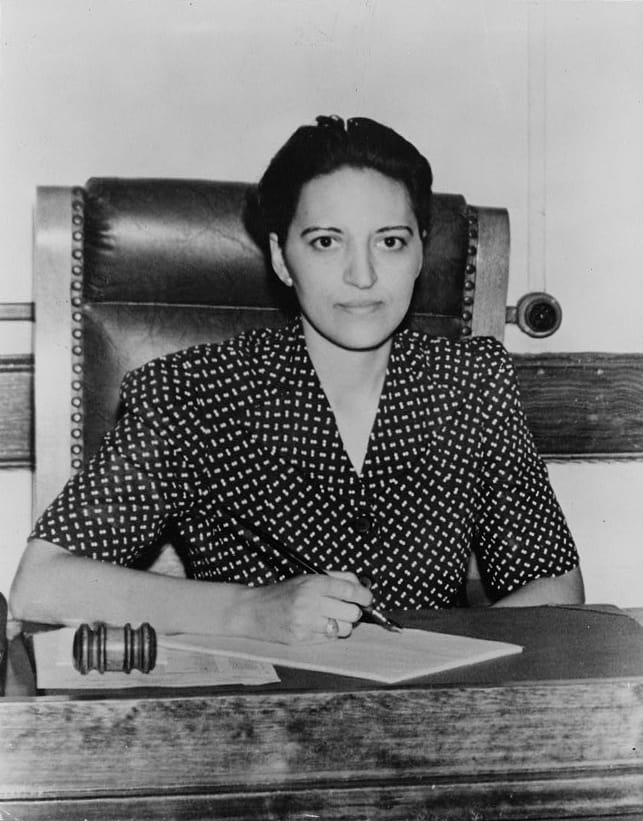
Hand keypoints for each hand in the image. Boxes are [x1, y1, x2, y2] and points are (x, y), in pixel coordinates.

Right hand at [237, 571, 373, 643]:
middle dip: (354, 611)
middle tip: (347, 608)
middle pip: (352, 612)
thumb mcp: (307, 577)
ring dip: (343, 624)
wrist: (252, 611)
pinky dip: (329, 633)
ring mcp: (306, 623)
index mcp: (313, 583)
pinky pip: (330, 639)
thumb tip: (360, 586)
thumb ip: (335, 579)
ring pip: (344, 629)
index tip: (367, 598)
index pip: (350, 590)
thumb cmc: (281, 593)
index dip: (364, 596)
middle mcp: (310, 602)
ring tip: (332, 618)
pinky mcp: (302, 639)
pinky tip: (319, 625)